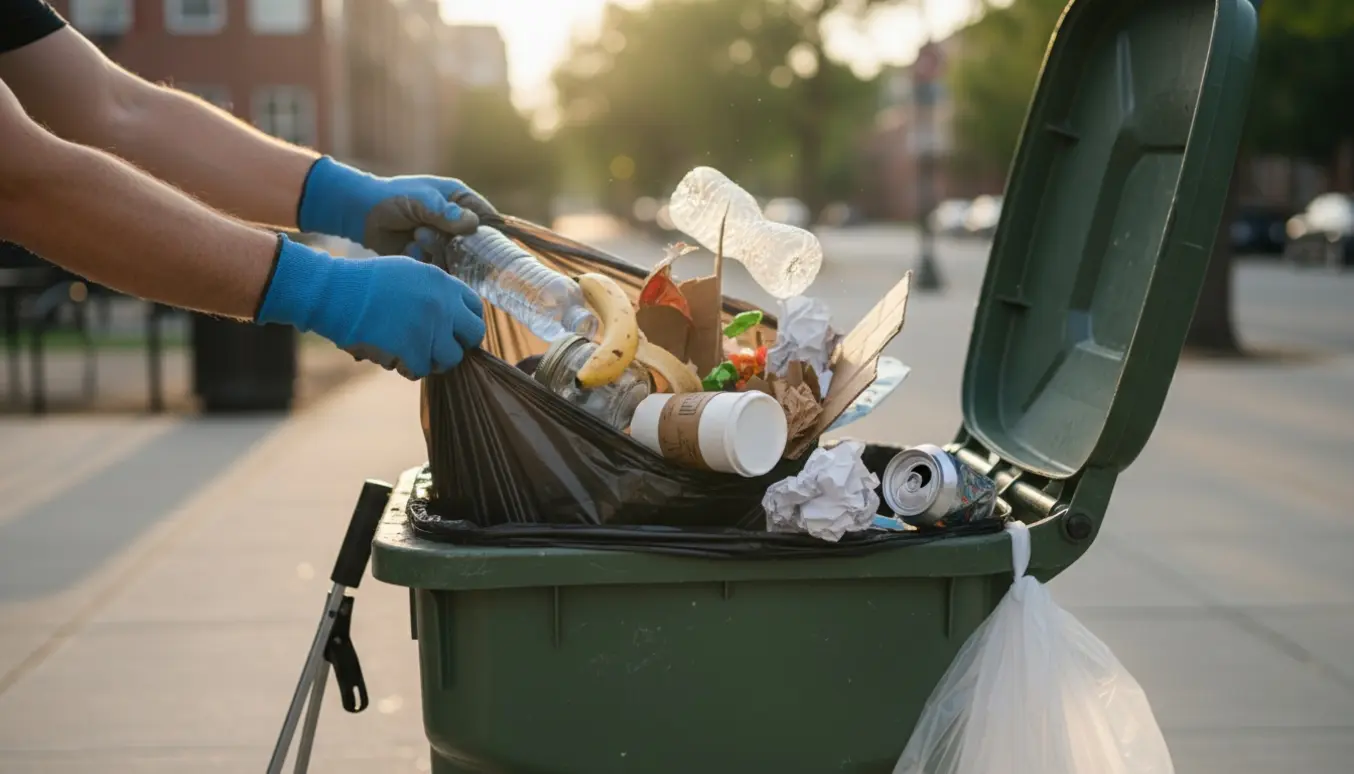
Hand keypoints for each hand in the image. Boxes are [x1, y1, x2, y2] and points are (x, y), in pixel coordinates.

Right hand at [256, 235, 484, 378]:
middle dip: (459, 344)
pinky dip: (409, 368)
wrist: (336, 293)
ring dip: (434, 360)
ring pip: (451, 359)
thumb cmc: (365, 282)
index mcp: (443, 283)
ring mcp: (430, 330)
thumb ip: (435, 290)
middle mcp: (444, 305)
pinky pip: (423, 371)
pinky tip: (395, 357)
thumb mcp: (408, 272)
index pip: (476, 307)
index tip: (457, 331)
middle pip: (474, 335)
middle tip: (441, 348)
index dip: (467, 322)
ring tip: (414, 352)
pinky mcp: (413, 352)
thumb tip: (452, 312)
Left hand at [296, 156, 496, 254]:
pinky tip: (408, 248)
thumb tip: (473, 224)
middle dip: (456, 245)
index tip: (489, 246)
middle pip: (474, 246)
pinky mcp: (428, 258)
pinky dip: (423, 261)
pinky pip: (437, 269)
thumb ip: (446, 213)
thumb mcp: (421, 200)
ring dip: (436, 252)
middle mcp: (455, 223)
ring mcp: (442, 242)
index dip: (491, 234)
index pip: (488, 219)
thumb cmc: (392, 197)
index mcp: (460, 201)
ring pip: (456, 260)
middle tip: (432, 235)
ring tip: (416, 237)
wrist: (360, 213)